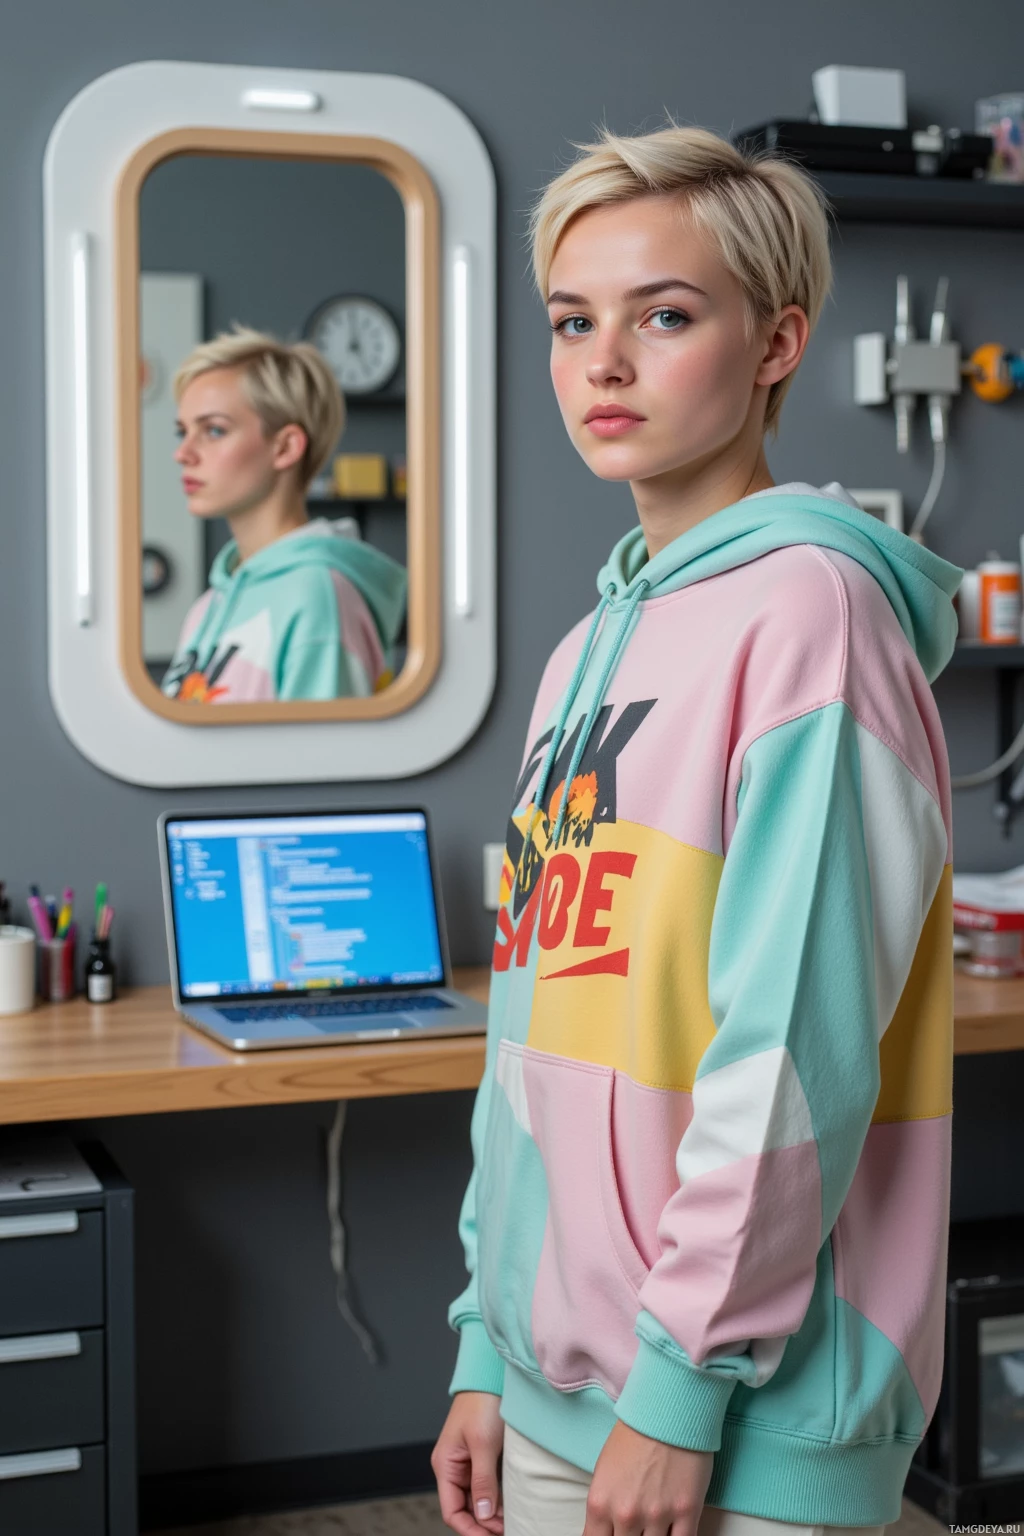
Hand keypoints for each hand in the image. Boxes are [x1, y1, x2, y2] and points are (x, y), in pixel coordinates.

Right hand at [432, 1391, 504, 1535]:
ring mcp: (466, 1462)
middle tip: (507, 1531)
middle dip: (483, 1524)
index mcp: (445, 1465)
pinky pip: (484, 1486)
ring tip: (511, 1522)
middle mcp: (452, 1467)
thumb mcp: (483, 1444)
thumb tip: (484, 1516)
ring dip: (491, 1514)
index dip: (470, 1529)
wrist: (490, 1375)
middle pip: (464, 1509)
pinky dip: (495, 1499)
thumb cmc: (482, 1403)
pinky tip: (509, 1505)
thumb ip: (482, 1482)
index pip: (452, 1511)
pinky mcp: (480, 1456)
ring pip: (476, 1500)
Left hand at [584, 1421, 713, 1535]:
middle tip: (637, 1527)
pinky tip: (674, 1532)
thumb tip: (608, 1532)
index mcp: (600, 1504)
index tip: (614, 1535)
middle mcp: (626, 1514)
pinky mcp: (687, 1512)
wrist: (668, 1407)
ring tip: (656, 1524)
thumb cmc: (635, 1433)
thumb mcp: (604, 1470)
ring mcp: (657, 1515)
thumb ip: (605, 1508)